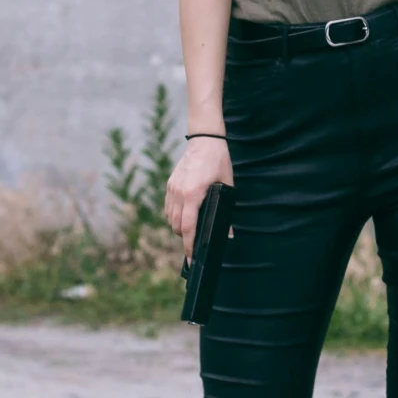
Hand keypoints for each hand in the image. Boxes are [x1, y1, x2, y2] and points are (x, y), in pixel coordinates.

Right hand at [165, 138, 233, 258]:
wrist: (204, 140)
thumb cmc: (218, 161)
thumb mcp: (226, 186)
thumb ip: (225, 210)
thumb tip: (228, 234)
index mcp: (193, 194)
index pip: (188, 227)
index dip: (190, 245)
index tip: (192, 258)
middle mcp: (179, 193)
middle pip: (176, 226)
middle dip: (185, 238)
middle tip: (195, 245)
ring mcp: (172, 188)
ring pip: (170, 218)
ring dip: (178, 227)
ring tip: (190, 232)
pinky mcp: (170, 184)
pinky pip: (168, 207)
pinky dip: (174, 216)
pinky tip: (183, 217)